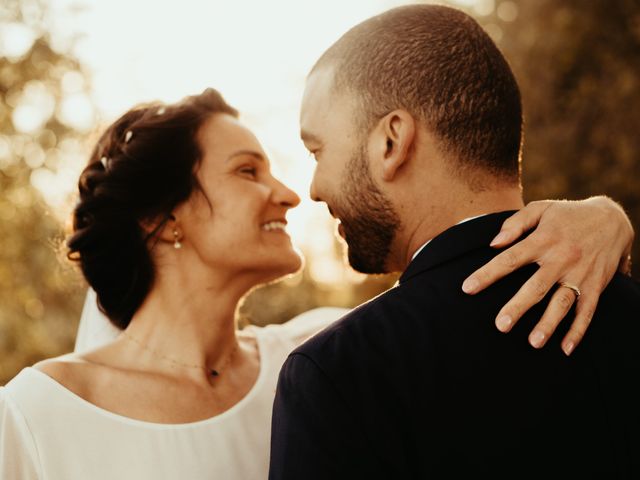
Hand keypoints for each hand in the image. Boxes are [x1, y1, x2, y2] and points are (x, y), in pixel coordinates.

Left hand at [461, 196, 633, 354]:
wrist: (613, 218)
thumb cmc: (567, 215)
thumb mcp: (541, 209)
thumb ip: (515, 223)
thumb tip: (493, 243)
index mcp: (543, 240)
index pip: (510, 259)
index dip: (488, 274)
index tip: (468, 288)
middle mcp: (561, 259)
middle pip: (536, 286)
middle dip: (518, 307)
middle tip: (501, 325)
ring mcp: (580, 274)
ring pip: (562, 302)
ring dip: (549, 324)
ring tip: (534, 343)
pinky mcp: (596, 285)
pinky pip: (587, 311)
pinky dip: (578, 330)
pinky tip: (565, 348)